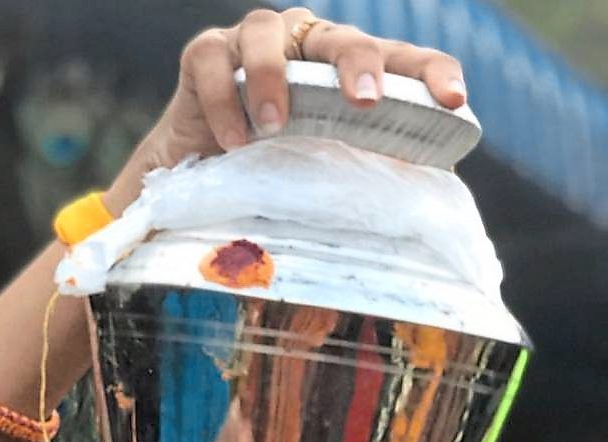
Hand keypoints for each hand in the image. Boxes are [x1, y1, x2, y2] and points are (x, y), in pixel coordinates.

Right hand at [105, 8, 467, 212]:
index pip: (399, 59)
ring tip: (274, 124)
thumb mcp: (316, 178)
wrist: (189, 186)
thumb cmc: (261, 179)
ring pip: (268, 32)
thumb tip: (417, 207)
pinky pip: (215, 60)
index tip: (453, 102)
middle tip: (364, 101)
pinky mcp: (205, 56)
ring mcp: (251, 44)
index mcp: (343, 72)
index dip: (429, 73)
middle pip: (339, 37)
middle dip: (357, 63)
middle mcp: (303, 47)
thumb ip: (358, 177)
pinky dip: (224, 97)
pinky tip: (233, 139)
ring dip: (273, 76)